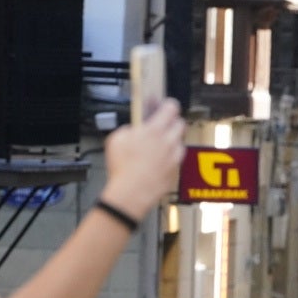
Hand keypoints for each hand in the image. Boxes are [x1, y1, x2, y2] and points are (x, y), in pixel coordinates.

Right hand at [101, 98, 185, 216]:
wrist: (131, 192)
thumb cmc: (123, 168)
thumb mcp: (117, 139)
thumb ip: (130, 129)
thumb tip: (135, 129)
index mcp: (154, 130)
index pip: (171, 108)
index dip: (168, 104)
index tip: (165, 105)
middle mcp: (169, 141)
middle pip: (180, 123)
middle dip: (172, 122)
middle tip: (162, 125)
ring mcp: (175, 157)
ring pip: (180, 141)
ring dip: (172, 140)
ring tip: (158, 145)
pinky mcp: (176, 170)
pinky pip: (177, 158)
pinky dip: (171, 157)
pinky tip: (159, 160)